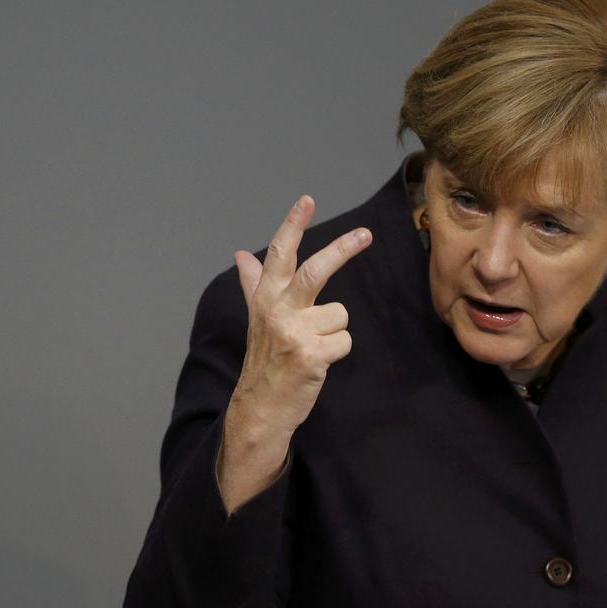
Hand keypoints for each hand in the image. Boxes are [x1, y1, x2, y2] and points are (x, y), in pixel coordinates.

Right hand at [229, 195, 371, 439]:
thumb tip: (240, 253)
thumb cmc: (265, 360)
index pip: (278, 254)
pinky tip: (317, 363)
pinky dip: (337, 352)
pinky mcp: (310, 355)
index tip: (306, 200)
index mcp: (264, 298)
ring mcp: (292, 333)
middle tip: (365, 234)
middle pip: (314, 271)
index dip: (292, 225)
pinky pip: (344, 341)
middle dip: (342, 250)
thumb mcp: (257, 317)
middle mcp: (276, 311)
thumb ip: (251, 283)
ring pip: (340, 314)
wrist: (261, 407)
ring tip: (313, 348)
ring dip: (334, 332)